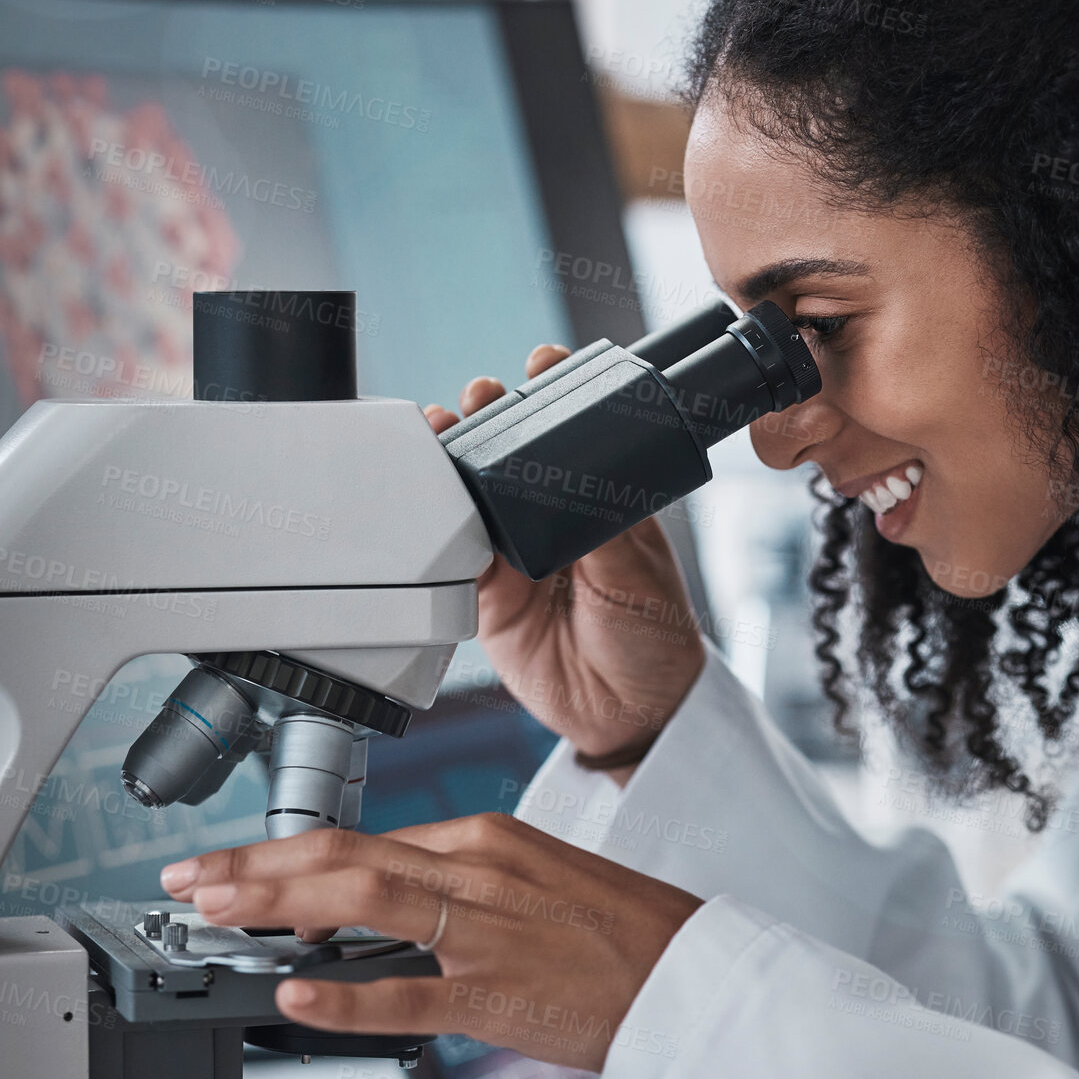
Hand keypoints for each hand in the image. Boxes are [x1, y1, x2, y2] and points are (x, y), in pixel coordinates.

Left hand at [159, 814, 702, 1071]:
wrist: (692, 966)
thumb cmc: (617, 927)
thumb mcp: (531, 876)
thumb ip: (453, 880)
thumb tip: (377, 894)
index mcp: (482, 838)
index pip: (361, 838)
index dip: (283, 853)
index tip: (232, 865)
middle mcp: (476, 868)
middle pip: (345, 857)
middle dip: (256, 867)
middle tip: (191, 879)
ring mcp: (485, 928)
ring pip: (363, 902)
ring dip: (277, 904)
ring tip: (217, 912)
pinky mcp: (499, 990)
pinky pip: (409, 994)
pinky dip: (346, 994)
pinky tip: (296, 996)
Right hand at [426, 345, 706, 781]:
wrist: (632, 714)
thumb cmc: (655, 638)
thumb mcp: (637, 570)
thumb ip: (598, 528)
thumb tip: (567, 482)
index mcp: (600, 501)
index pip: (573, 434)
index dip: (553, 394)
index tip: (543, 364)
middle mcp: (552, 521)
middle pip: (509, 454)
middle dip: (490, 415)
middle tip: (481, 395)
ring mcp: (514, 555)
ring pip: (472, 495)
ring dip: (453, 459)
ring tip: (442, 427)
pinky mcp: (486, 596)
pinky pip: (451, 556)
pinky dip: (432, 527)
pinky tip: (422, 499)